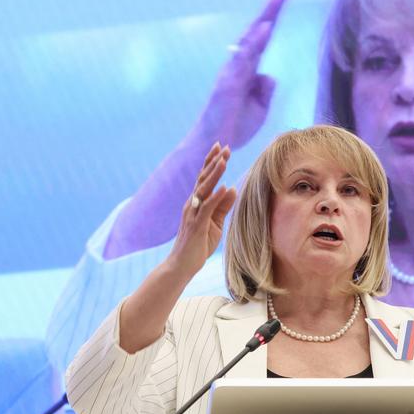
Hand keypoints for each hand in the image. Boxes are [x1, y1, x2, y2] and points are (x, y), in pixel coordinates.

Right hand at [166, 142, 236, 278]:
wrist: (182, 265)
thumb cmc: (199, 244)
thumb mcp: (215, 223)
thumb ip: (222, 206)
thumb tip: (232, 188)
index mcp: (197, 202)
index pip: (204, 178)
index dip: (212, 162)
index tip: (221, 147)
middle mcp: (192, 204)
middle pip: (203, 178)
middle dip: (214, 162)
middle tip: (225, 147)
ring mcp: (193, 214)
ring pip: (204, 189)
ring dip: (214, 174)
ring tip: (224, 161)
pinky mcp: (196, 226)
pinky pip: (206, 209)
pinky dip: (215, 197)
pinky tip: (224, 187)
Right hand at [198, 0, 288, 148]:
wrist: (217, 146)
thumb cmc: (236, 127)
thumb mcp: (260, 108)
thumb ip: (265, 89)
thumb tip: (268, 74)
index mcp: (247, 72)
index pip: (262, 41)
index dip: (273, 20)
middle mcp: (238, 67)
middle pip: (256, 33)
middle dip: (270, 11)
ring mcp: (232, 73)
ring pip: (249, 40)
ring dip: (264, 19)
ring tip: (277, 0)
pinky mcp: (228, 83)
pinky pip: (242, 58)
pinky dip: (254, 42)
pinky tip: (265, 28)